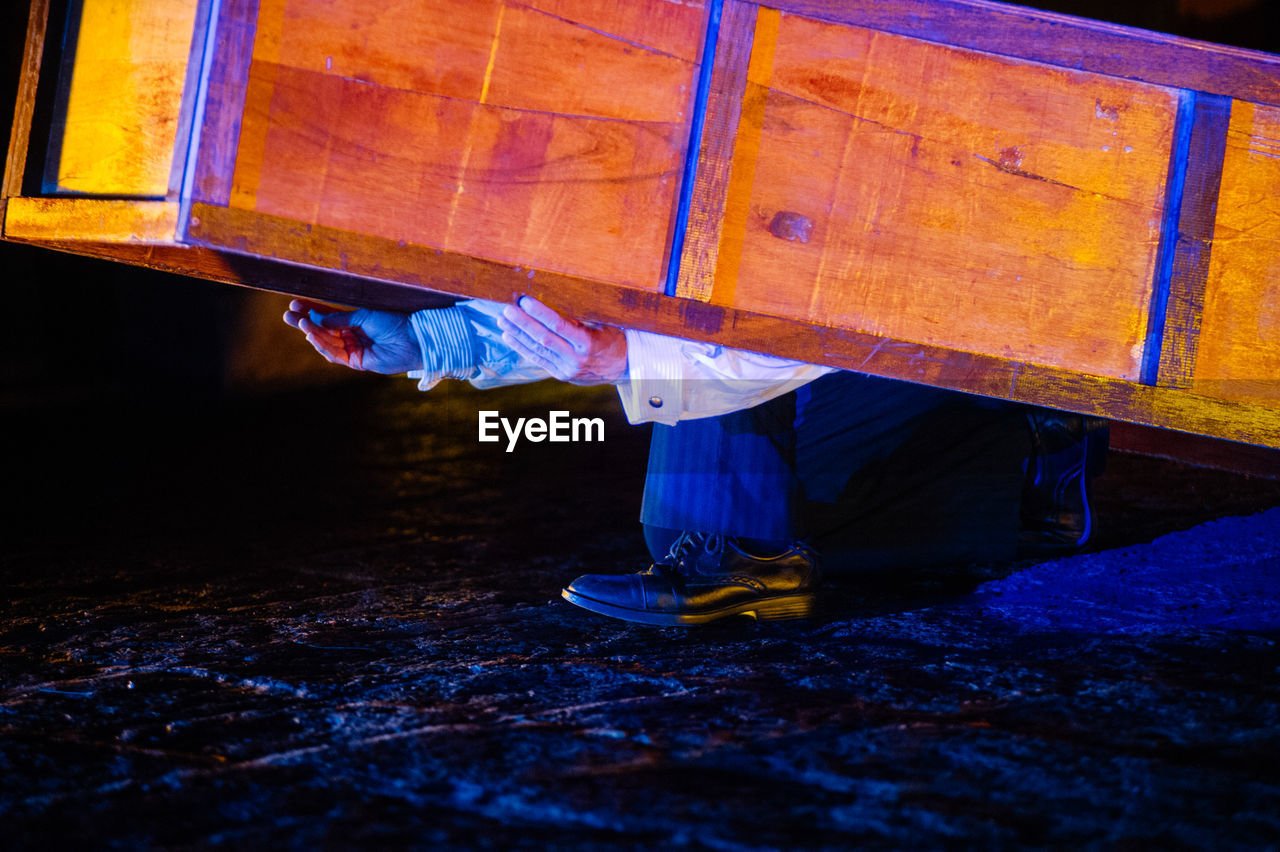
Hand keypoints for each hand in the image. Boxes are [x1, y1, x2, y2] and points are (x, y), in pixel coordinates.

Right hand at [283, 299, 420, 373]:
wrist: (413, 338)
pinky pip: (336, 355)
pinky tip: (313, 336)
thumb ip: (340, 318)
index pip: (328, 315)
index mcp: (355, 321)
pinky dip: (324, 346)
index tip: (294, 304)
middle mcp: (352, 335)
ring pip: (327, 343)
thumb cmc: (394, 322)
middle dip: (305, 322)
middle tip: (288, 315)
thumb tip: (316, 316)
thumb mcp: (364, 315)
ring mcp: (354, 349)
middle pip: (323, 330)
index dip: (311, 310)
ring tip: (301, 323)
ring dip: (313, 333)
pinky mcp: (357, 362)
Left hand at [497, 295, 626, 384]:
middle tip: (506, 309)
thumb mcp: (602, 324)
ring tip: (502, 321)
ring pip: (537, 350)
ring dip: (517, 335)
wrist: (622, 367)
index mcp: (588, 343)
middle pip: (543, 339)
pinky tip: (509, 336)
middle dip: (523, 323)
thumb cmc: (613, 338)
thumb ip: (580, 317)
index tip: (525, 300)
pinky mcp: (561, 375)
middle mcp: (576, 359)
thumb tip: (556, 297)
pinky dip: (522, 347)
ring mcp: (567, 369)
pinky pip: (538, 359)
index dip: (540, 313)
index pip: (559, 326)